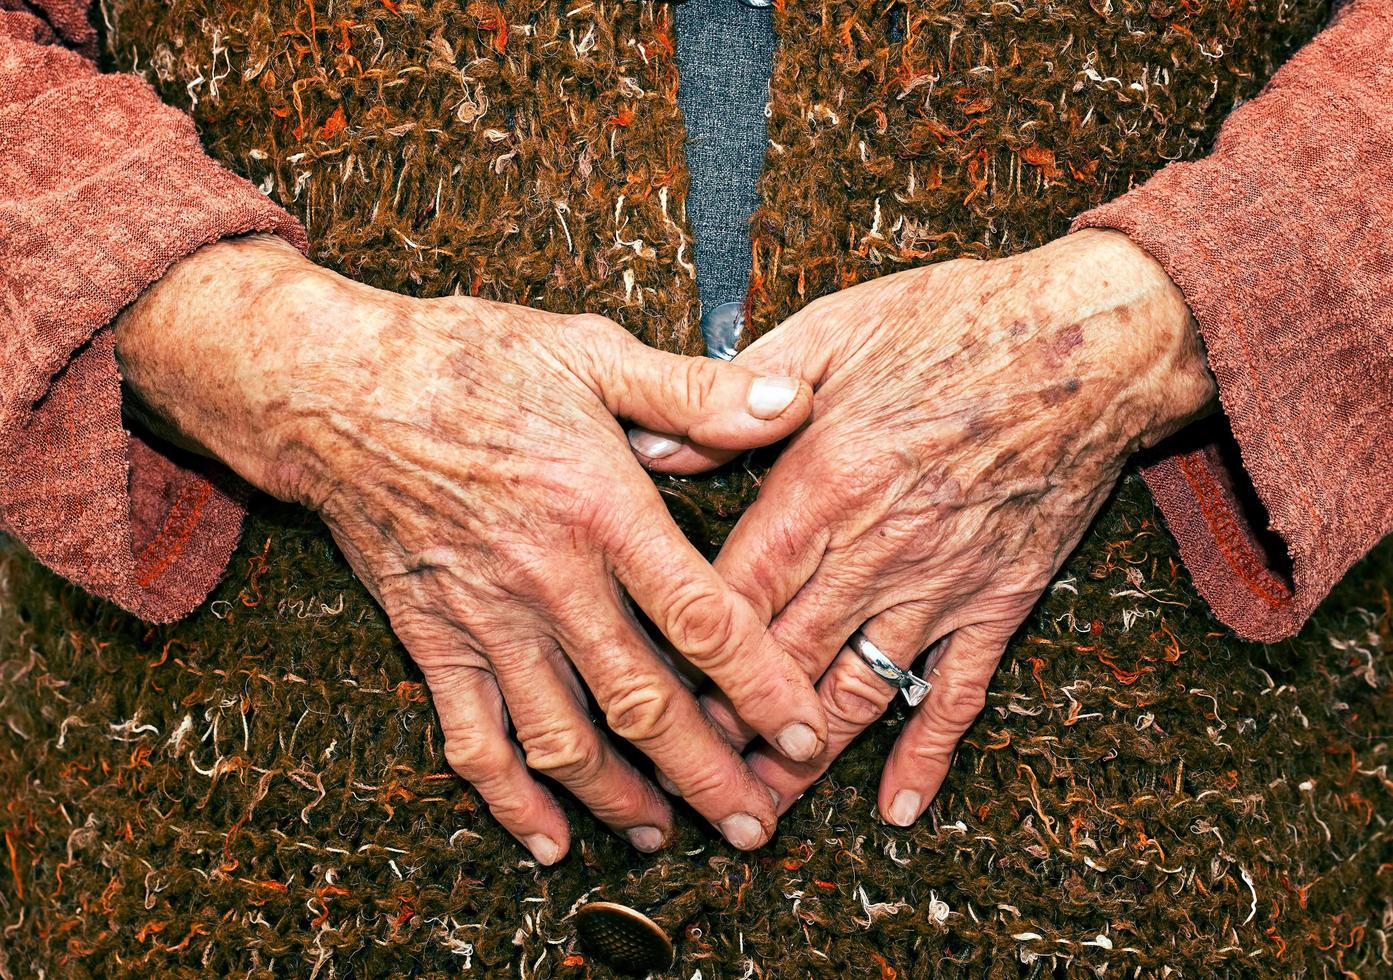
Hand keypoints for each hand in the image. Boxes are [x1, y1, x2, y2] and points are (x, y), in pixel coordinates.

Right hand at [113, 235, 828, 859]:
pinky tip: (547, 839)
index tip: (807, 737)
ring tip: (666, 836)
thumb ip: (694, 392)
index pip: (702, 621)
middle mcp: (549, 580)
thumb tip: (794, 405)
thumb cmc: (468, 360)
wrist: (334, 388)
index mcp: (602, 509)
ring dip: (620, 798)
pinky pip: (472, 739)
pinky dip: (509, 799)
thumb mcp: (590, 351)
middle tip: (755, 824)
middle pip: (643, 703)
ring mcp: (485, 620)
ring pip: (564, 738)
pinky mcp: (431, 640)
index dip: (763, 688)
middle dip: (708, 774)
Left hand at [634, 230, 1216, 824]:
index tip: (647, 689)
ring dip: (804, 755)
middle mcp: (876, 548)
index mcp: (824, 482)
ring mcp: (942, 583)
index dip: (686, 650)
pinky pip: (957, 694)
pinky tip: (898, 806)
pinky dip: (926, 756)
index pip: (736, 591)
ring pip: (856, 691)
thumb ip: (738, 390)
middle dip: (728, 721)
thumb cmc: (958, 322)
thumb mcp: (832, 328)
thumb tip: (652, 444)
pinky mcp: (1000, 600)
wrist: (1091, 342)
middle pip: (782, 658)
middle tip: (683, 771)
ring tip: (759, 804)